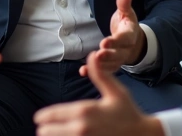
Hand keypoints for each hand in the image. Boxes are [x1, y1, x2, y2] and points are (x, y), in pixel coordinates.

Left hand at [34, 51, 163, 135]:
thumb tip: (92, 54)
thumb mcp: (116, 91)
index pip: (50, 116)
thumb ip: (100, 74)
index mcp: (84, 111)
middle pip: (46, 132)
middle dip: (46, 129)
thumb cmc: (128, 112)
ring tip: (56, 133)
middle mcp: (80, 128)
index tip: (39, 118)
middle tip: (48, 128)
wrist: (142, 135)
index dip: (42, 117)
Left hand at [80, 0, 145, 76]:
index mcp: (130, 35)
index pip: (124, 39)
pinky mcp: (112, 65)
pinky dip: (94, 72)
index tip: (105, 42)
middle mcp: (126, 49)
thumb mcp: (126, 12)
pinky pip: (104, 71)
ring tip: (89, 66)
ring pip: (111, 65)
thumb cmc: (126, 24)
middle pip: (118, 54)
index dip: (116, 41)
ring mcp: (120, 59)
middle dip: (108, 55)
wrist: (132, 40)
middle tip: (99, 54)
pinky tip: (82, 71)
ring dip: (101, 66)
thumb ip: (124, 3)